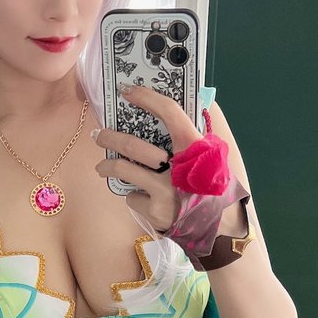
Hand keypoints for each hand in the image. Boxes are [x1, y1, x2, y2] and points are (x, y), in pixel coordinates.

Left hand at [92, 83, 202, 230]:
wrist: (220, 226)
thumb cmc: (212, 186)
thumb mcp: (211, 157)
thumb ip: (191, 138)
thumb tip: (172, 111)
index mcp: (194, 148)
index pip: (170, 113)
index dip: (147, 98)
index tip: (128, 91)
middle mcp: (178, 167)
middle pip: (133, 145)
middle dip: (110, 138)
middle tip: (97, 134)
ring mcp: (165, 191)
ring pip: (124, 170)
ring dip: (107, 166)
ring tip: (101, 167)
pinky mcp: (156, 211)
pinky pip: (134, 198)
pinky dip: (136, 197)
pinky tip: (144, 199)